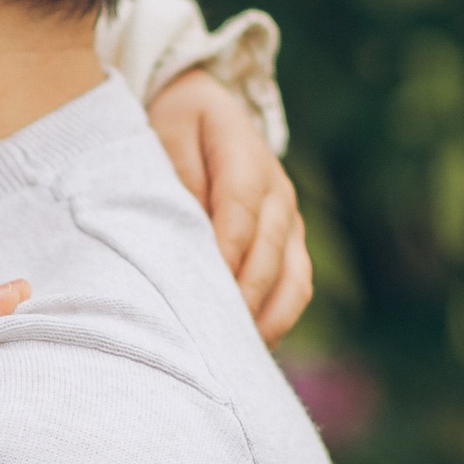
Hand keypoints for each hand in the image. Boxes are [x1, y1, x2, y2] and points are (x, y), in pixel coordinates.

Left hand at [149, 68, 311, 345]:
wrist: (205, 109)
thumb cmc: (176, 124)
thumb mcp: (167, 129)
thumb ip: (177, 169)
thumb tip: (189, 219)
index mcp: (246, 157)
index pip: (238, 209)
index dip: (223, 250)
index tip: (200, 287)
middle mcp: (277, 193)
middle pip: (266, 253)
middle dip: (240, 297)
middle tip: (209, 337)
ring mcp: (290, 221)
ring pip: (291, 278)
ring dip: (264, 317)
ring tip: (231, 354)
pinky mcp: (291, 243)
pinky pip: (296, 287)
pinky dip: (278, 318)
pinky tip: (250, 348)